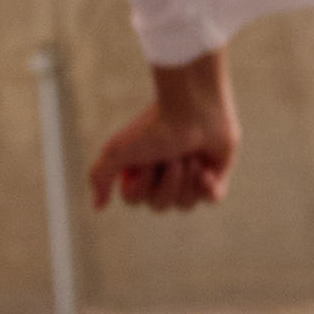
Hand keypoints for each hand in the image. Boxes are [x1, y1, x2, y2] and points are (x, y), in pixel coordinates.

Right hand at [89, 59, 238, 213]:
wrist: (194, 107)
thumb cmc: (154, 127)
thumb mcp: (116, 150)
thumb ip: (99, 176)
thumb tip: (98, 206)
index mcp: (139, 168)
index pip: (135, 199)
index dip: (141, 185)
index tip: (146, 160)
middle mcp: (162, 174)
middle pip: (160, 205)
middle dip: (167, 182)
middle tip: (173, 155)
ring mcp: (190, 175)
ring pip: (185, 204)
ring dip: (187, 180)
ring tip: (191, 155)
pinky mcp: (215, 173)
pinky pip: (211, 199)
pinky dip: (208, 187)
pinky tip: (206, 169)